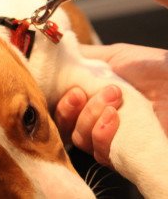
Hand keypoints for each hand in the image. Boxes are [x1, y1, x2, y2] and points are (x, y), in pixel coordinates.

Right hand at [55, 43, 167, 164]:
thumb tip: (54, 55)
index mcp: (89, 96)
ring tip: (114, 98)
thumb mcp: (115, 55)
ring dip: (90, 117)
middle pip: (63, 124)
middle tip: (82, 93)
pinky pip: (99, 153)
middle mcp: (95, 118)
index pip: (58, 105)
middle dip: (68, 109)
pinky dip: (102, 134)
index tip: (70, 87)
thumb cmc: (155, 69)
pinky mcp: (123, 155)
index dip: (57, 99)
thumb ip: (83, 57)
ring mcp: (109, 138)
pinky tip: (115, 118)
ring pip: (79, 138)